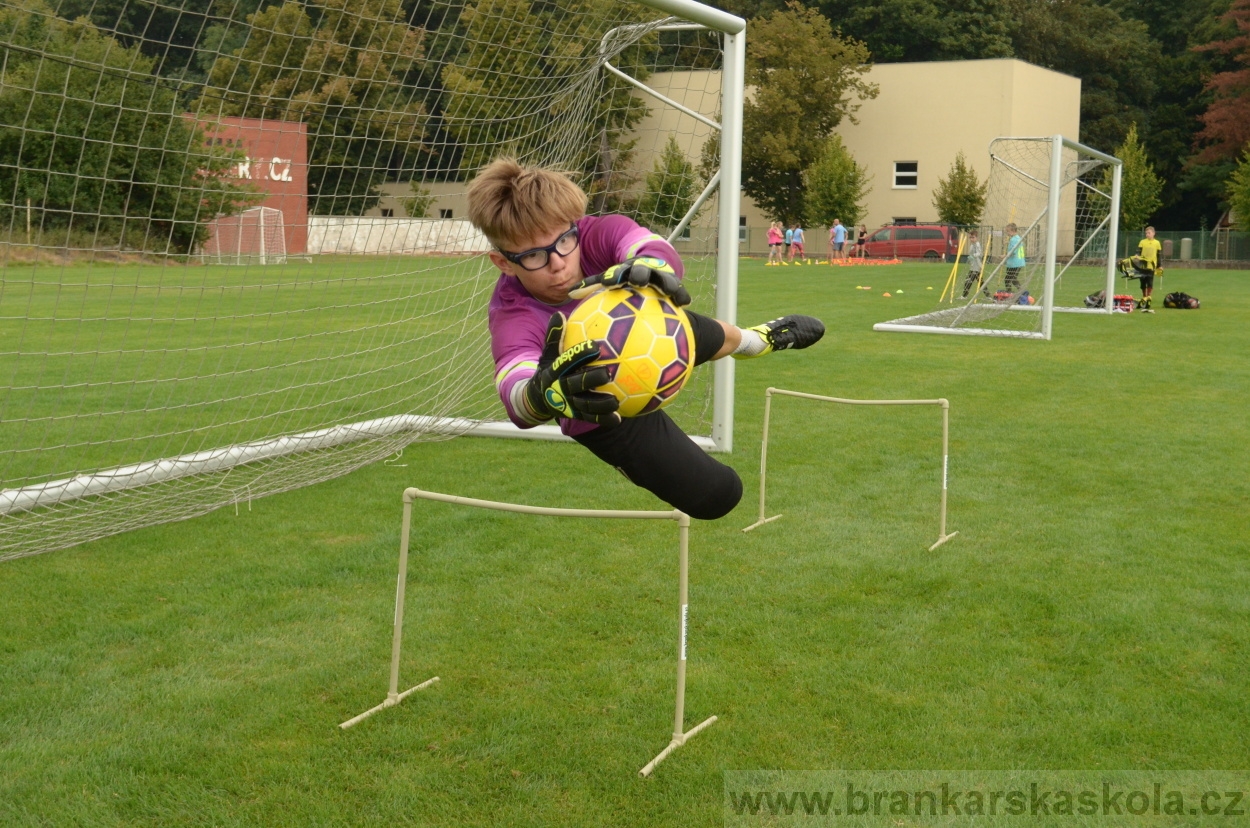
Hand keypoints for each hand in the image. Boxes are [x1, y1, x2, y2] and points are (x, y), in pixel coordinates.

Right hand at [523, 313, 619, 425]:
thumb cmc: (548, 370)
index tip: (595, 346)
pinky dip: (604, 419)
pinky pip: (590, 418)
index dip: (580, 355)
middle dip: (590, 379)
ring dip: (600, 404)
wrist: (536, 399)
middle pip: (575, 384)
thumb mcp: (547, 355)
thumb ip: (554, 337)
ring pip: (585, 405)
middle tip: (607, 373)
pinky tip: (618, 418)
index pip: (567, 361)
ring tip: (616, 401)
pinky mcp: (575, 415)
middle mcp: (560, 388)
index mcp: (554, 371)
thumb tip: (559, 313)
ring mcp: (568, 404)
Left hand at [568, 256, 690, 305]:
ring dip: (666, 283)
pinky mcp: (672, 282)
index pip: (617, 271)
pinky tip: (685, 303)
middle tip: (638, 280)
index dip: (613, 276)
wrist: (650, 260)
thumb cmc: (624, 275)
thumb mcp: (611, 277)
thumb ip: (592, 285)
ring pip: (663, 278)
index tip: (609, 281)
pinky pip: (678, 289)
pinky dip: (681, 294)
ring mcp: (658, 274)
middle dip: (640, 274)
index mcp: (625, 269)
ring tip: (669, 291)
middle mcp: (642, 270)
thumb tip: (569, 293)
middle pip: (642, 271)